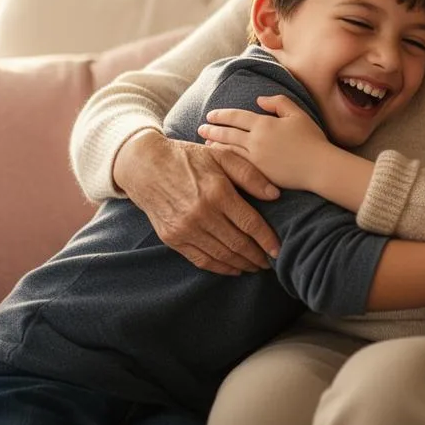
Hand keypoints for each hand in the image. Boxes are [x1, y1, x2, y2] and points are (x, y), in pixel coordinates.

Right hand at [113, 129, 280, 274]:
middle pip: (237, 244)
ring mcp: (185, 229)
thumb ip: (250, 174)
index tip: (278, 250)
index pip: (250, 224)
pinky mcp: (173, 239)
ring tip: (256, 266)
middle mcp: (201, 214)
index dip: (267, 240)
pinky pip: (201, 260)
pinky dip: (220, 268)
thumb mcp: (221, 156)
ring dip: (242, 264)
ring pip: (221, 255)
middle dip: (257, 256)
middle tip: (270, 262)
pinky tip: (234, 269)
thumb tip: (275, 195)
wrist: (146, 167)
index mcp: (217, 192)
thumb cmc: (189, 158)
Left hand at [199, 95, 329, 189]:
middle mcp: (256, 141)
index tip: (210, 115)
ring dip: (215, 144)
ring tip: (206, 142)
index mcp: (264, 124)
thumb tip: (259, 99)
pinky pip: (236, 165)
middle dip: (212, 129)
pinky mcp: (258, 174)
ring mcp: (255, 159)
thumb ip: (278, 102)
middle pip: (227, 133)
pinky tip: (220, 159)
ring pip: (228, 149)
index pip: (236, 117)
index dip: (222, 115)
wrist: (319, 166)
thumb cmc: (311, 139)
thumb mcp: (297, 113)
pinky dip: (225, 160)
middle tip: (200, 127)